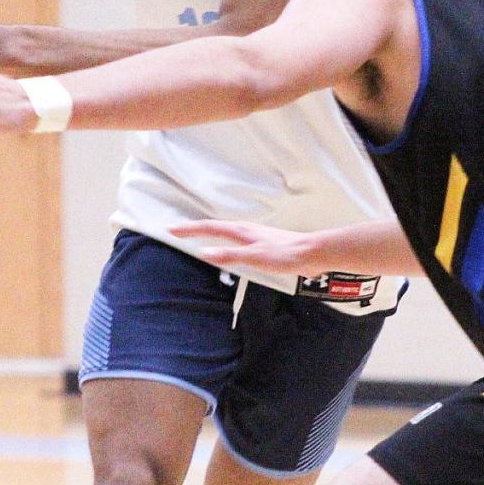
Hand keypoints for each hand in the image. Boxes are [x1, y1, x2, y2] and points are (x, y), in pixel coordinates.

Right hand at [171, 220, 324, 275]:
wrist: (312, 253)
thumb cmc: (285, 254)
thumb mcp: (254, 257)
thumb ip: (229, 255)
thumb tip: (203, 252)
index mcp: (241, 231)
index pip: (209, 228)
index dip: (189, 229)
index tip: (171, 229)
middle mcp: (246, 230)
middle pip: (215, 227)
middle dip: (195, 228)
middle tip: (178, 231)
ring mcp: (254, 236)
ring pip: (225, 232)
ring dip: (209, 232)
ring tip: (197, 235)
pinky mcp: (262, 244)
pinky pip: (235, 239)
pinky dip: (223, 240)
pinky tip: (228, 248)